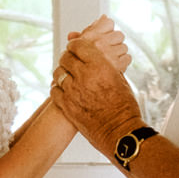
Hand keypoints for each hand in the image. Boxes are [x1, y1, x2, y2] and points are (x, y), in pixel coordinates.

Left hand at [52, 33, 142, 153]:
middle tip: (71, 62)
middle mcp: (85, 76)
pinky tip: (64, 90)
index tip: (75, 48)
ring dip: (62, 73)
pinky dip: (58, 88)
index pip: (78, 45)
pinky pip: (54, 91)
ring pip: (58, 73)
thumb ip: (105, 64)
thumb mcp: (119, 79)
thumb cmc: (124, 106)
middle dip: (68, 58)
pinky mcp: (67, 106)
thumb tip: (96, 52)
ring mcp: (73, 92)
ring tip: (68, 77)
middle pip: (65, 57)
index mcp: (100, 66)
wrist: (121, 132)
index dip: (75, 45)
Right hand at [64, 15, 129, 74]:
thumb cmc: (76, 67)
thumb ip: (89, 31)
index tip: (104, 36)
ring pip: (124, 47)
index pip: (108, 23)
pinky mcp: (117, 67)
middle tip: (107, 50)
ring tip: (110, 60)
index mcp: (89, 37)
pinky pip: (127, 58)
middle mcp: (99, 44)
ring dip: (118, 53)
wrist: (79, 88)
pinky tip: (115, 67)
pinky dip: (123, 62)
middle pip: (119, 35)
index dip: (107, 29)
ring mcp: (109, 55)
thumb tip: (104, 16)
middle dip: (114, 42)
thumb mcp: (76, 47)